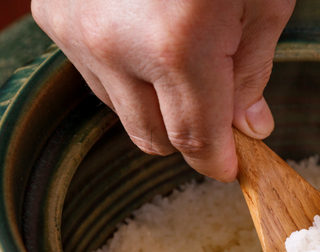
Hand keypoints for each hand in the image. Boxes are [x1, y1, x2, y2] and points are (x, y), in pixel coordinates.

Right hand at [31, 0, 294, 181]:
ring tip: (186, 61)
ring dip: (158, 105)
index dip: (219, 162)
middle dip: (192, 136)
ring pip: (121, 111)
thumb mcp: (264, 0)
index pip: (196, 140)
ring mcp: (77, 30)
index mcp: (179, 45)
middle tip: (220, 110)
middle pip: (154, 138)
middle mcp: (117, 46)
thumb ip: (253, 72)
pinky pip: (95, 75)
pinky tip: (150, 42)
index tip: (234, 166)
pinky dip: (127, 74)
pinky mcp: (55, 16)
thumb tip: (250, 127)